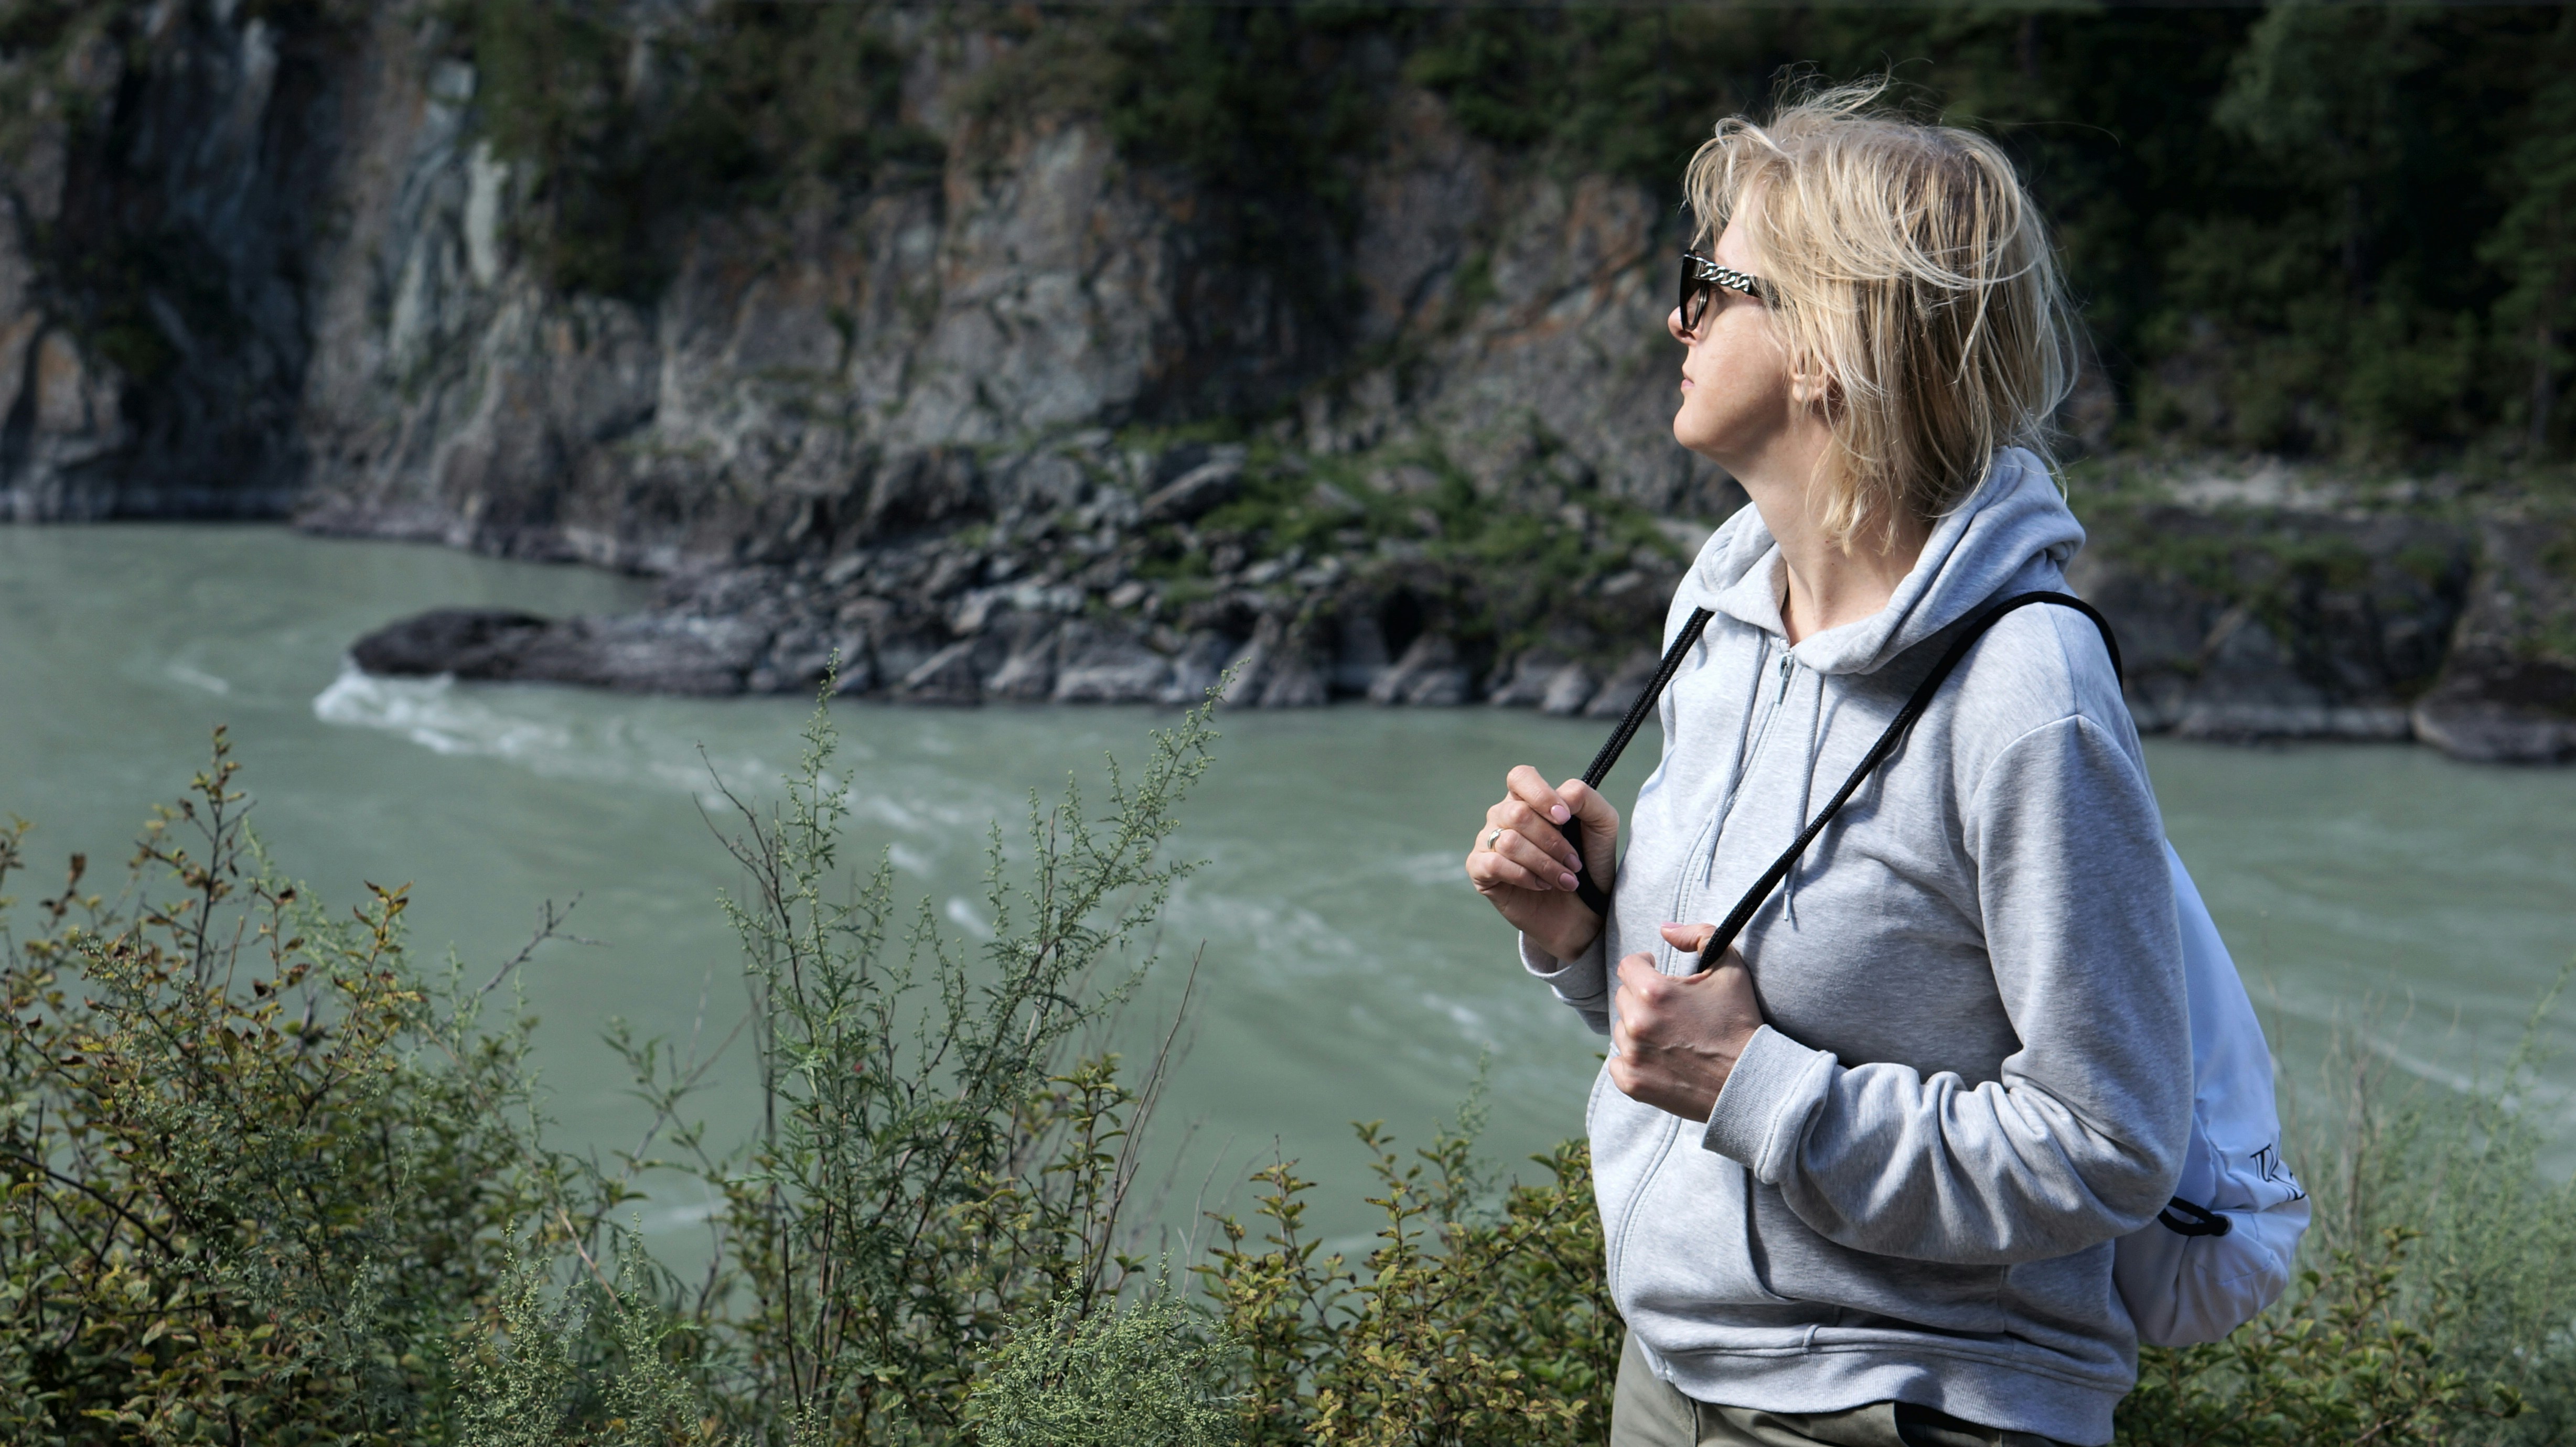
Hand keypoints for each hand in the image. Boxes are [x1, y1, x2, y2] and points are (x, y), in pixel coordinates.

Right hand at [1466, 766, 1620, 961]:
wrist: (1582, 910)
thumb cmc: (1589, 863)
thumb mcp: (1602, 825)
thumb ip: (1585, 799)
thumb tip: (1561, 796)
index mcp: (1528, 798)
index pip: (1520, 777)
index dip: (1541, 795)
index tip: (1565, 818)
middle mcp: (1503, 815)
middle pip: (1518, 813)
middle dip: (1553, 842)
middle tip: (1574, 864)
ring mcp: (1488, 841)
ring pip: (1509, 842)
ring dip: (1545, 864)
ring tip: (1565, 880)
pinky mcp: (1480, 869)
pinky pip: (1494, 864)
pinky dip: (1525, 876)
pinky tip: (1541, 885)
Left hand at [1608, 923, 1766, 1120]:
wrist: (1750, 1080)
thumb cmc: (1740, 1022)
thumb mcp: (1730, 967)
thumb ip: (1699, 935)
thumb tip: (1665, 929)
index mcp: (1654, 992)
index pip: (1629, 966)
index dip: (1643, 965)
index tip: (1654, 970)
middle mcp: (1637, 1022)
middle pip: (1623, 997)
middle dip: (1642, 997)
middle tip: (1669, 1008)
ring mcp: (1633, 1055)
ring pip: (1621, 1030)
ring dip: (1638, 1028)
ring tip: (1669, 1035)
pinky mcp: (1633, 1082)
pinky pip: (1617, 1063)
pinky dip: (1633, 1059)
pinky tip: (1658, 1058)